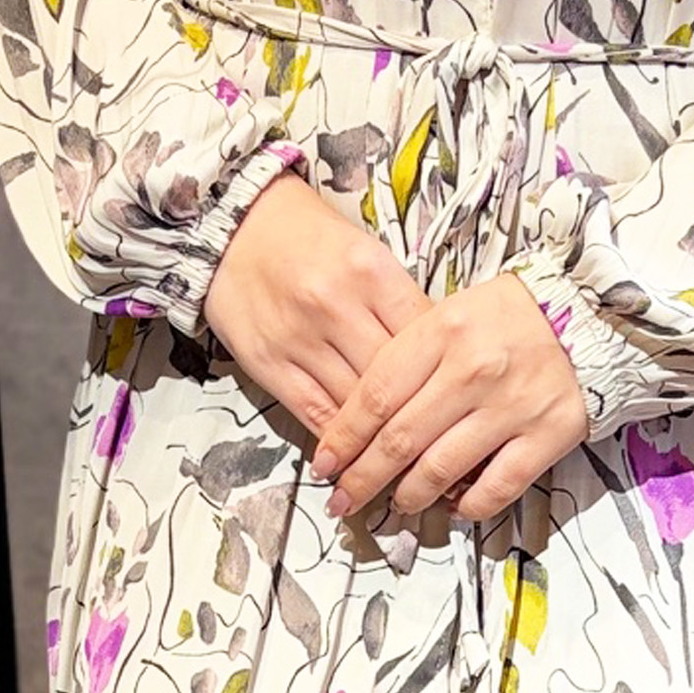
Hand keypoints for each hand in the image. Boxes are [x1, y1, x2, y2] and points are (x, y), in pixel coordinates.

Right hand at [201, 164, 430, 440]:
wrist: (233, 228)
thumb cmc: (308, 239)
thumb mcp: (366, 254)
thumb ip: (400, 304)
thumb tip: (441, 360)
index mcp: (371, 272)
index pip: (425, 335)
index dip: (447, 372)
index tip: (460, 399)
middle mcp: (336, 305)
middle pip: (395, 378)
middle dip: (420, 415)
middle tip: (444, 444)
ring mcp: (300, 338)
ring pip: (356, 405)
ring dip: (382, 439)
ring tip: (407, 464)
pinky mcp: (269, 364)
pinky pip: (314, 414)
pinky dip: (341, 440)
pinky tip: (359, 455)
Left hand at [308, 276, 591, 528]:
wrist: (590, 316)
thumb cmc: (507, 318)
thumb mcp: (447, 316)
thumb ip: (406, 359)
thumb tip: (360, 422)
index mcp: (441, 331)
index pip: (376, 396)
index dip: (344, 438)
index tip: (325, 464)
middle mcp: (473, 370)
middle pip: (400, 439)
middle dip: (363, 478)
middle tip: (343, 499)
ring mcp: (512, 406)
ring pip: (441, 469)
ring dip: (410, 496)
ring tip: (397, 504)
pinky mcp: (547, 436)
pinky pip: (496, 487)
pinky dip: (468, 505)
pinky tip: (453, 507)